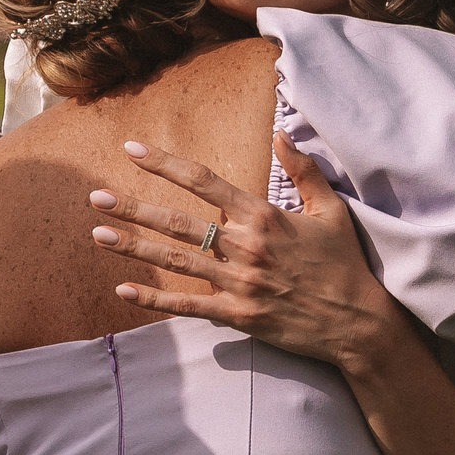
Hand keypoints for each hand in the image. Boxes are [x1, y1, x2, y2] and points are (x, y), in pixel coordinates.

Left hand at [88, 135, 413, 372]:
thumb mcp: (330, 210)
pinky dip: (155, 299)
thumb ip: (303, 170)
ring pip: (176, 261)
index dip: (165, 164)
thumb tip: (281, 132)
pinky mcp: (237, 315)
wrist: (358, 322)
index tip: (132, 150)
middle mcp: (244, 246)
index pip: (203, 181)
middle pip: (178, 222)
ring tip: (98, 235)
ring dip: (134, 248)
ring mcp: (238, 283)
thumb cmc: (344, 263)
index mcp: (263, 216)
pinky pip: (188, 305)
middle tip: (96, 197)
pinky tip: (125, 290)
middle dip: (133, 208)